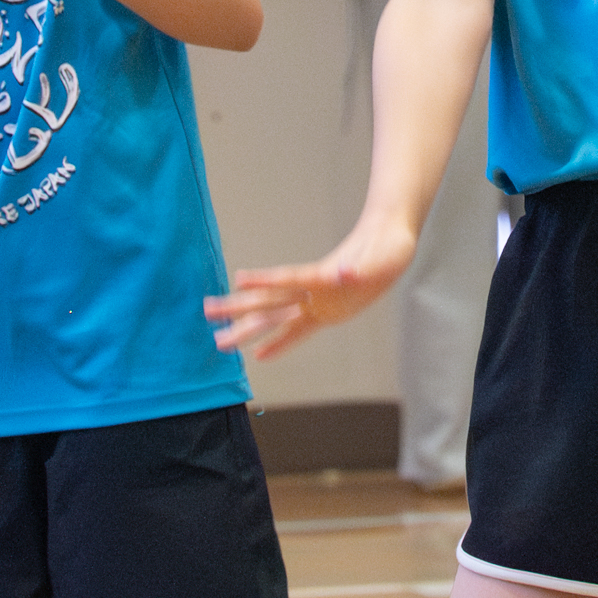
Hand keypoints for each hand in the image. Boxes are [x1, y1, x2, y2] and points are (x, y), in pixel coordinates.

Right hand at [203, 219, 418, 360]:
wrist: (389, 242)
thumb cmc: (385, 246)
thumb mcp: (379, 260)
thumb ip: (360, 270)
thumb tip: (345, 275)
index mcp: (324, 276)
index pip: (288, 279)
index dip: (265, 280)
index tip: (238, 279)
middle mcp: (314, 290)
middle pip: (270, 300)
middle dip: (239, 307)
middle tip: (208, 313)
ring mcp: (317, 302)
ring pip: (275, 317)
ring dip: (247, 328)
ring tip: (220, 339)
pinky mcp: (325, 313)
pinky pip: (297, 332)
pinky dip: (279, 343)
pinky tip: (260, 355)